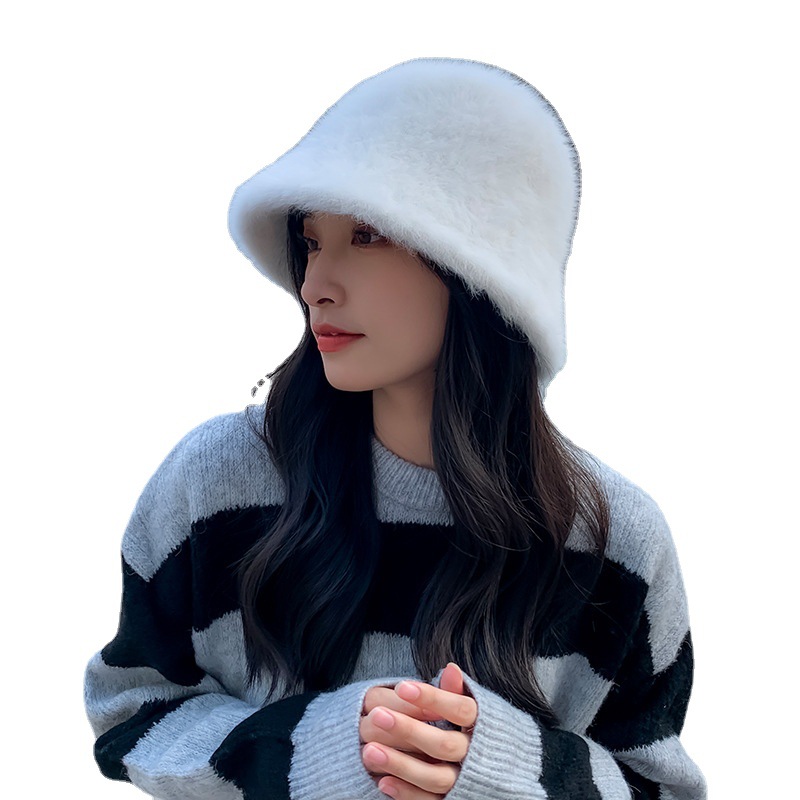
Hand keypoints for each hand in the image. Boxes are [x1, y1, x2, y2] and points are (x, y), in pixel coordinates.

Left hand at [360, 663, 477, 798]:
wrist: (499, 775)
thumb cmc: (474, 732)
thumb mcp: (469, 710)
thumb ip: (455, 693)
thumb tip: (450, 669)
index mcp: (485, 727)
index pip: (461, 710)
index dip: (433, 698)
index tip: (402, 687)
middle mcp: (477, 757)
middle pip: (444, 745)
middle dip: (409, 729)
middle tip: (377, 716)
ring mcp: (466, 784)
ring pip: (435, 778)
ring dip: (401, 764)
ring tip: (369, 751)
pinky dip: (406, 793)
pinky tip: (382, 781)